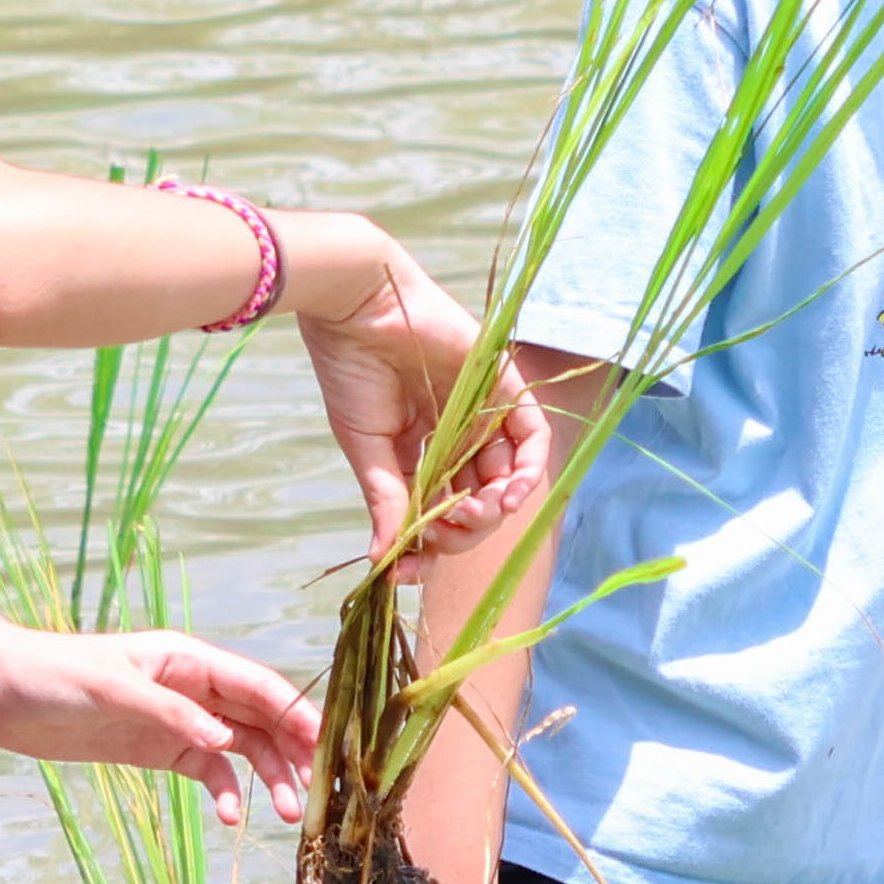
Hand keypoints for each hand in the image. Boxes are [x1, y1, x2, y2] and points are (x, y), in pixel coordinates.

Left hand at [0, 623, 317, 817]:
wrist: (0, 692)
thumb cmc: (54, 675)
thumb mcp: (113, 689)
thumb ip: (171, 714)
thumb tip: (224, 743)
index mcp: (189, 660)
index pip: (257, 685)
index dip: (296, 712)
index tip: (326, 744)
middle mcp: (194, 688)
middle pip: (260, 720)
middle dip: (293, 754)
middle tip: (316, 794)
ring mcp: (178, 720)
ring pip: (242, 749)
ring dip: (269, 779)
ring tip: (289, 815)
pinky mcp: (158, 749)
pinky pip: (206, 772)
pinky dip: (225, 793)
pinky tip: (230, 817)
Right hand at [289, 219, 507, 550]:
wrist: (356, 310)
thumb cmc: (351, 373)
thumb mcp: (368, 450)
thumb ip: (387, 502)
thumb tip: (387, 563)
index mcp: (422, 451)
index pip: (439, 510)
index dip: (430, 545)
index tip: (407, 572)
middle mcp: (457, 437)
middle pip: (477, 500)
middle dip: (466, 528)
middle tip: (448, 532)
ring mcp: (482, 414)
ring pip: (507, 475)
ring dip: (498, 506)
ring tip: (481, 514)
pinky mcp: (504, 387)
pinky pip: (533, 432)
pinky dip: (530, 466)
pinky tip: (513, 492)